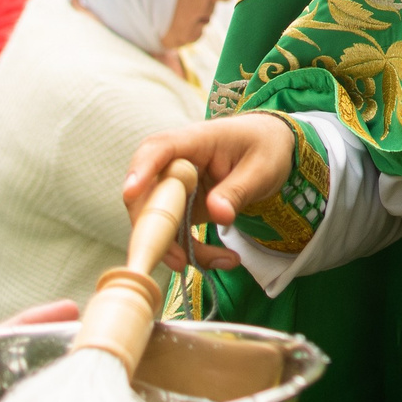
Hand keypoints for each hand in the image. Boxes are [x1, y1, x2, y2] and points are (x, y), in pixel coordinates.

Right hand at [125, 114, 297, 272]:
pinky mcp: (181, 207)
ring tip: (219, 261)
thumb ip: (237, 190)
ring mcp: (175, 187)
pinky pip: (174, 232)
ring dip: (177, 248)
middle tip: (179, 260)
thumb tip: (218, 215)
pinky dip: (191, 250)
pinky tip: (221, 258)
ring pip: (157, 221)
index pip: (159, 149)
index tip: (131, 192)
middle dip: (155, 229)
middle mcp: (176, 163)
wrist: (269, 148)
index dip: (141, 169)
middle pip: (147, 193)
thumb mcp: (261, 168)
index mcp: (195, 140)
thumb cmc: (264, 147)